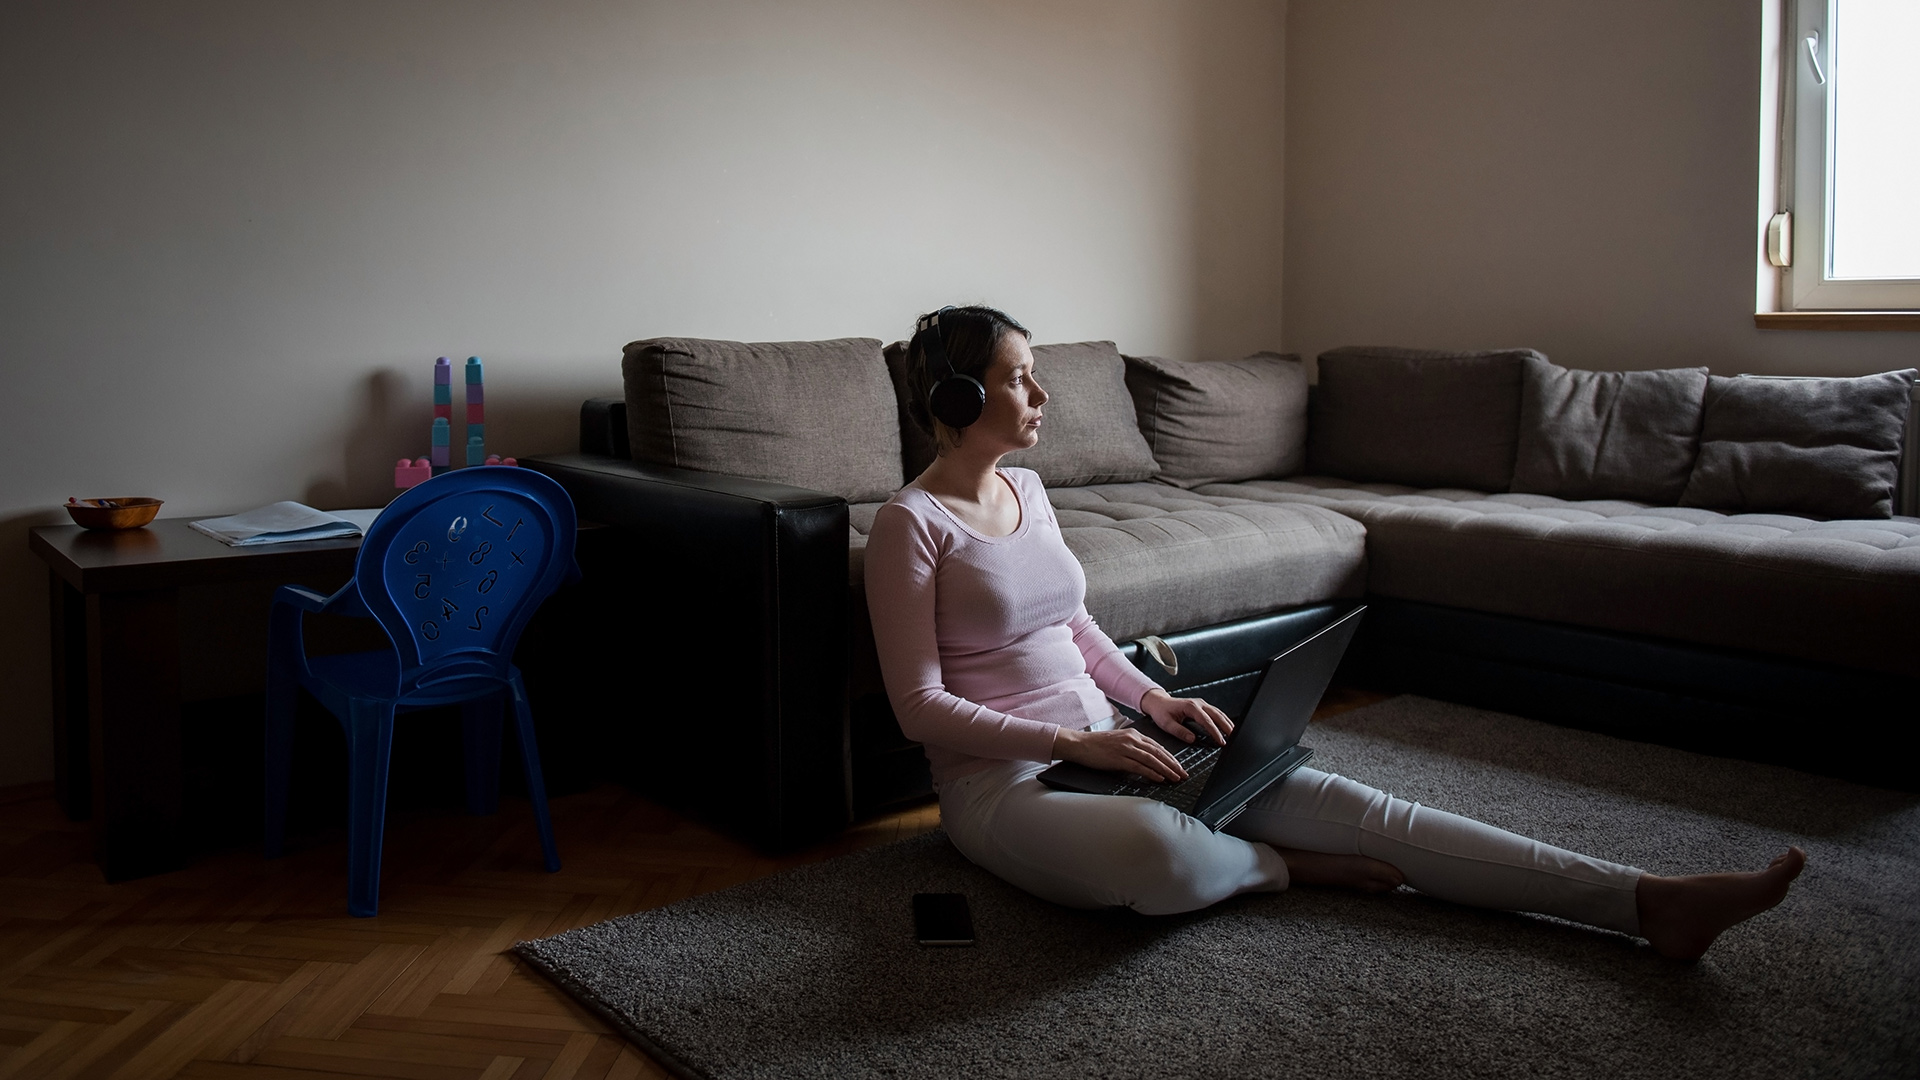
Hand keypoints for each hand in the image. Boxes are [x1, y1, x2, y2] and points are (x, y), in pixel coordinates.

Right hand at [1052, 726, 1187, 782]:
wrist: (1079, 744)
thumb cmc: (1096, 745)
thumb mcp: (1118, 741)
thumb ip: (1133, 748)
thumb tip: (1147, 760)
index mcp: (1133, 734)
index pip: (1157, 746)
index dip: (1171, 757)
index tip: (1179, 766)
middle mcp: (1132, 739)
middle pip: (1158, 753)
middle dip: (1173, 764)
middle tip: (1183, 774)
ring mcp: (1125, 749)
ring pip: (1152, 760)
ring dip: (1166, 770)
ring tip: (1175, 778)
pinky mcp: (1118, 759)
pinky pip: (1139, 767)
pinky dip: (1151, 773)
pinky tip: (1159, 778)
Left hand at [1140, 688, 1232, 746]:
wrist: (1158, 702)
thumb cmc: (1161, 712)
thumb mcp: (1166, 723)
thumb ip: (1179, 731)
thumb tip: (1192, 739)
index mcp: (1190, 707)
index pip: (1206, 720)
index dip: (1214, 731)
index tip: (1220, 741)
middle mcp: (1198, 703)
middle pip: (1217, 715)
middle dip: (1226, 726)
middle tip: (1234, 738)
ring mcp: (1201, 704)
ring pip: (1219, 713)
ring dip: (1227, 723)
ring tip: (1234, 734)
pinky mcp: (1202, 706)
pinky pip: (1216, 713)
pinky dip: (1223, 720)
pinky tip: (1227, 727)